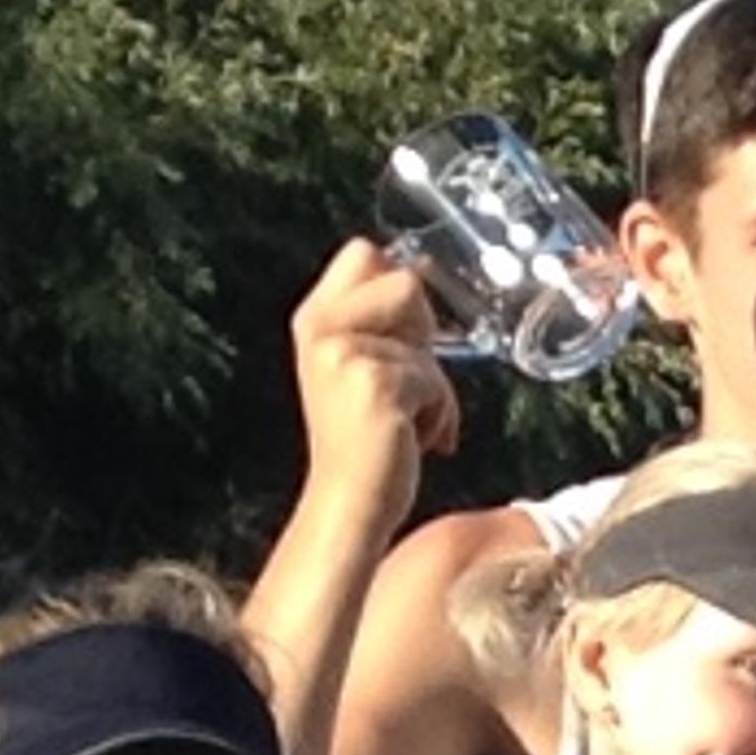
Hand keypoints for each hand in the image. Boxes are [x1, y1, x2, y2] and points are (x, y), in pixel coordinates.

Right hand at [293, 238, 460, 523]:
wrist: (351, 502)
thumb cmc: (368, 441)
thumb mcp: (362, 368)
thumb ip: (384, 323)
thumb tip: (424, 270)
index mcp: (315, 318)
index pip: (365, 252)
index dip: (400, 288)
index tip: (401, 340)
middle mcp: (322, 329)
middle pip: (406, 281)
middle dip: (423, 333)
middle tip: (406, 384)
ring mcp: (344, 354)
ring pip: (427, 341)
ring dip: (435, 385)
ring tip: (411, 422)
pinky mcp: (375, 385)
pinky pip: (436, 381)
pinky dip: (440, 414)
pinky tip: (416, 441)